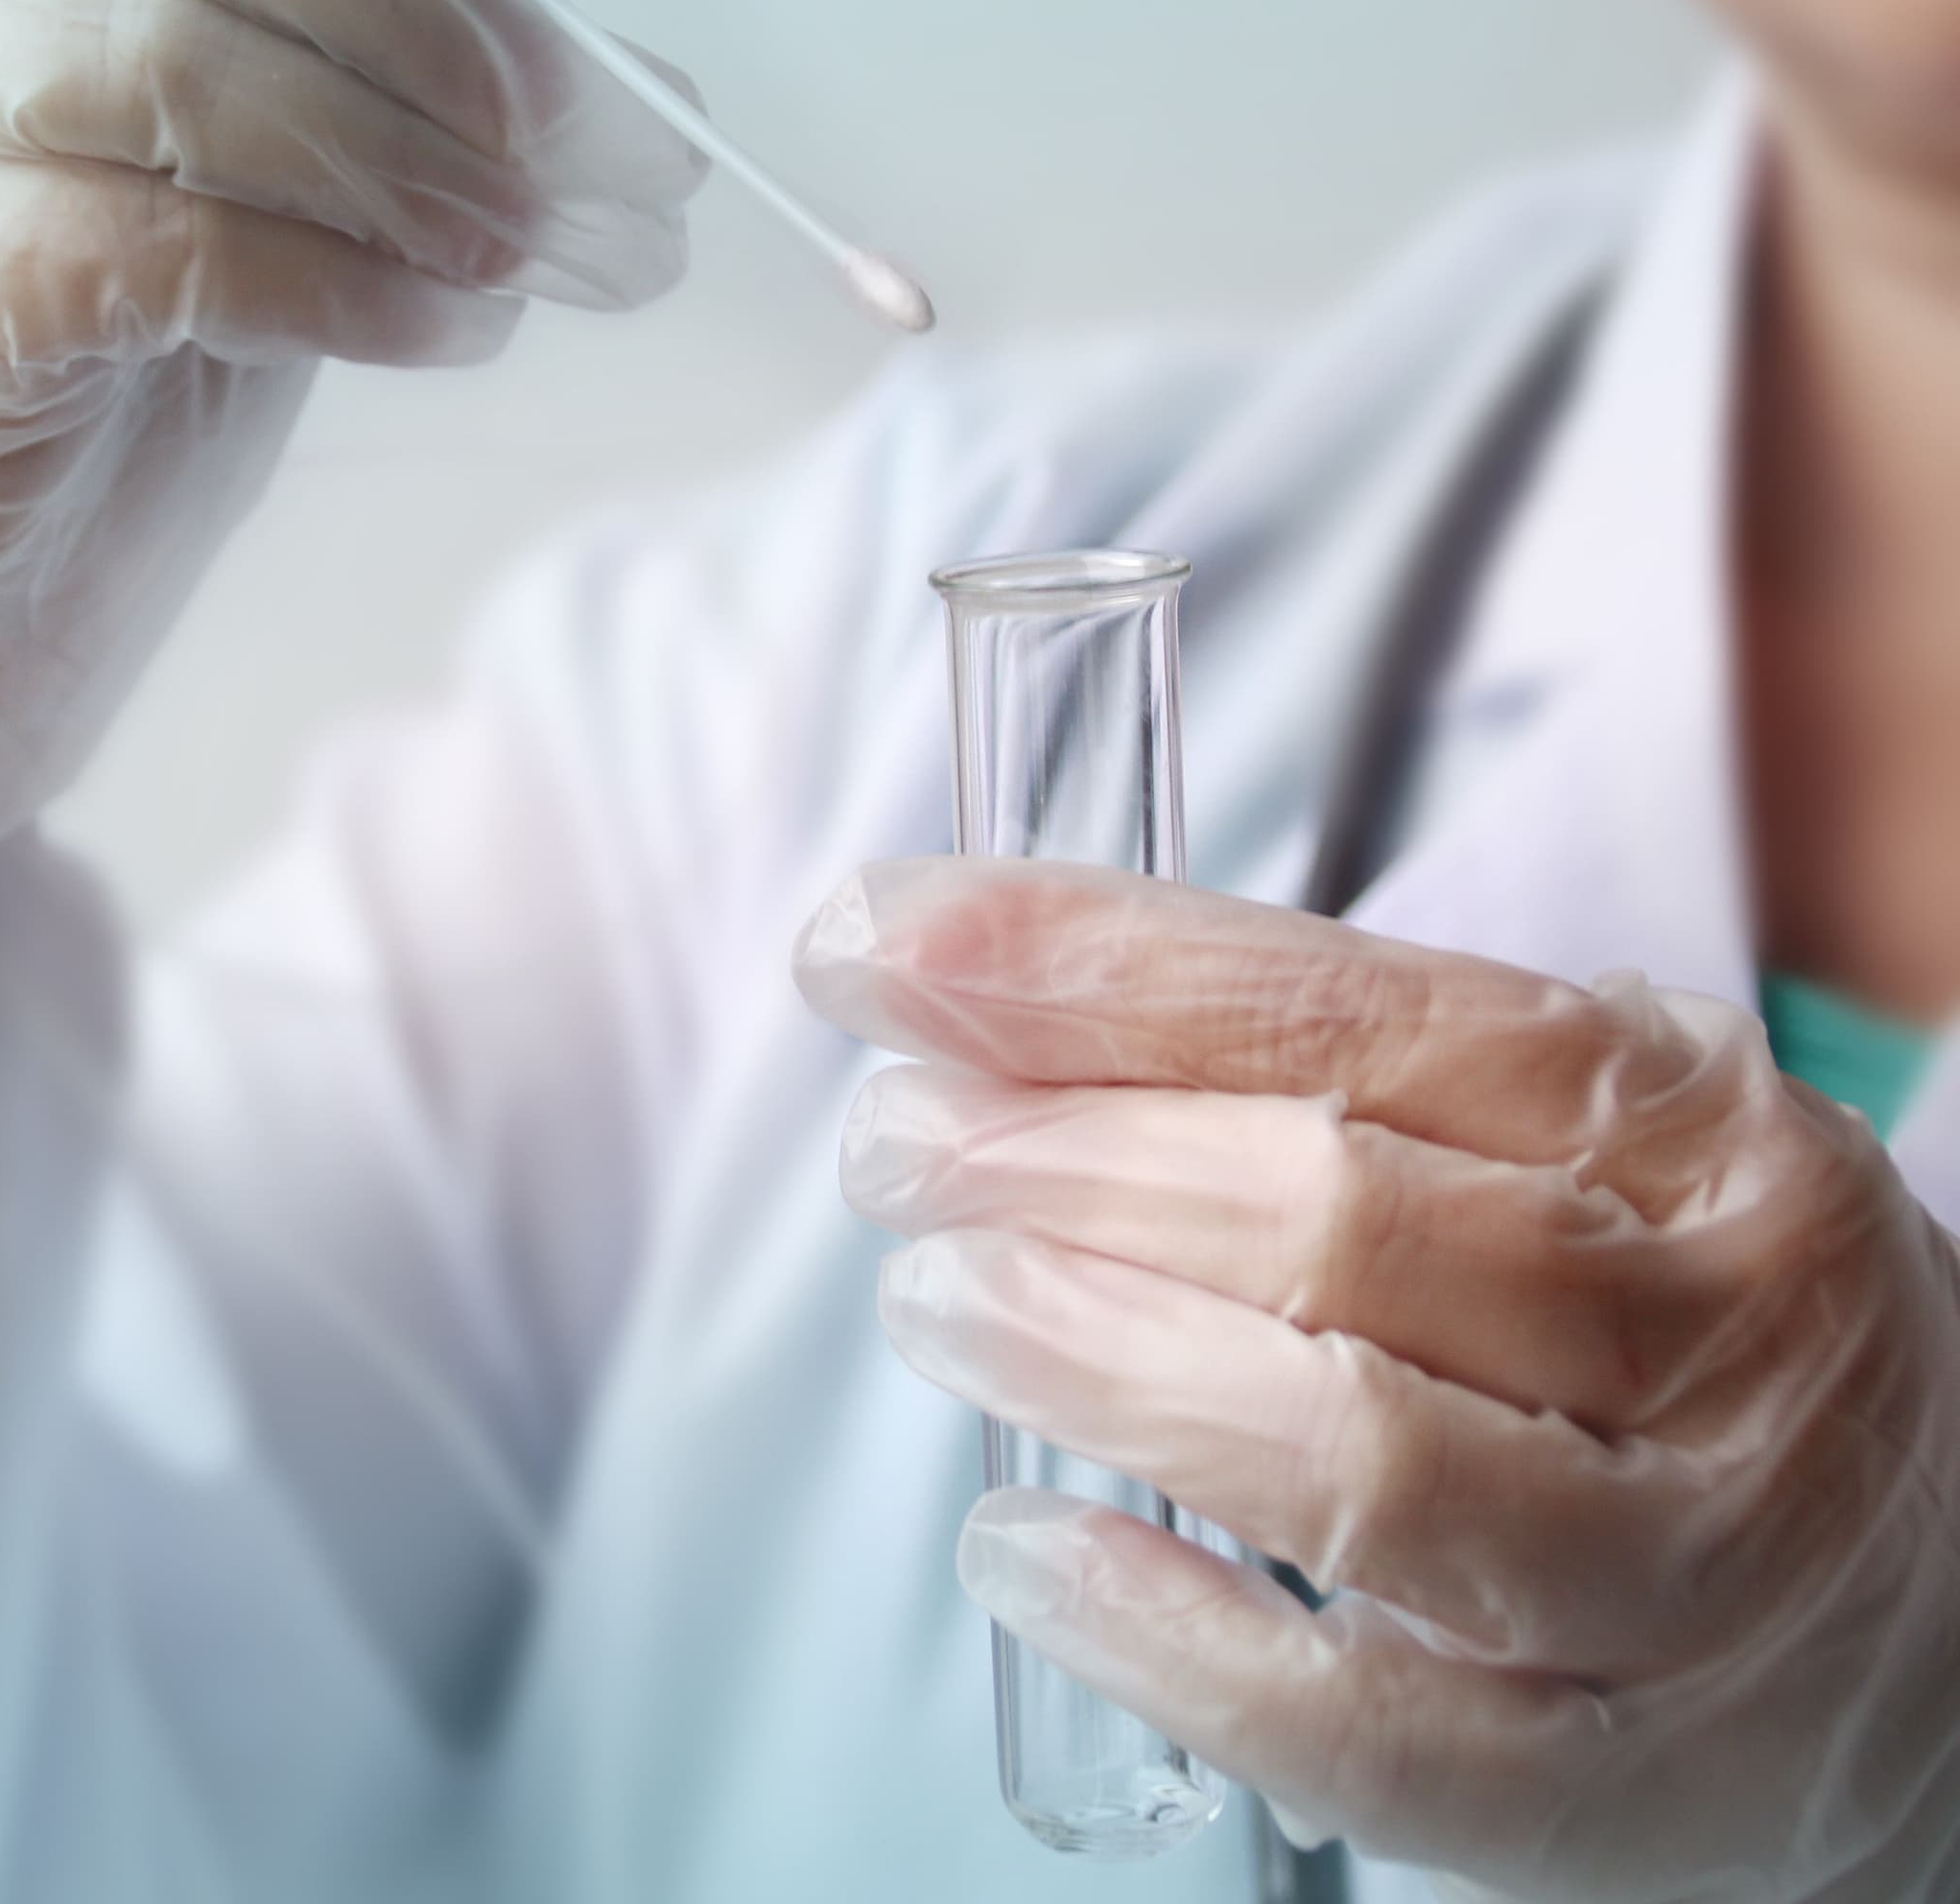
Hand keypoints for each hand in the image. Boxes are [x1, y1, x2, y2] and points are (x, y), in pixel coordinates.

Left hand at [795, 857, 1959, 1902]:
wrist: (1946, 1624)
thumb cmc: (1676, 1338)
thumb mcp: (1577, 1147)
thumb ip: (1328, 1065)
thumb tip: (978, 1000)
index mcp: (1698, 1136)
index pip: (1348, 1013)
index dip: (1088, 969)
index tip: (881, 945)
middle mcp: (1723, 1342)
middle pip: (1329, 1220)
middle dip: (1057, 1161)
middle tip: (898, 1149)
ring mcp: (1688, 1579)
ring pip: (1350, 1452)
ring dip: (1089, 1357)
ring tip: (937, 1299)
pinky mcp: (1624, 1789)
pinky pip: (1363, 1726)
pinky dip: (1162, 1636)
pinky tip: (1030, 1545)